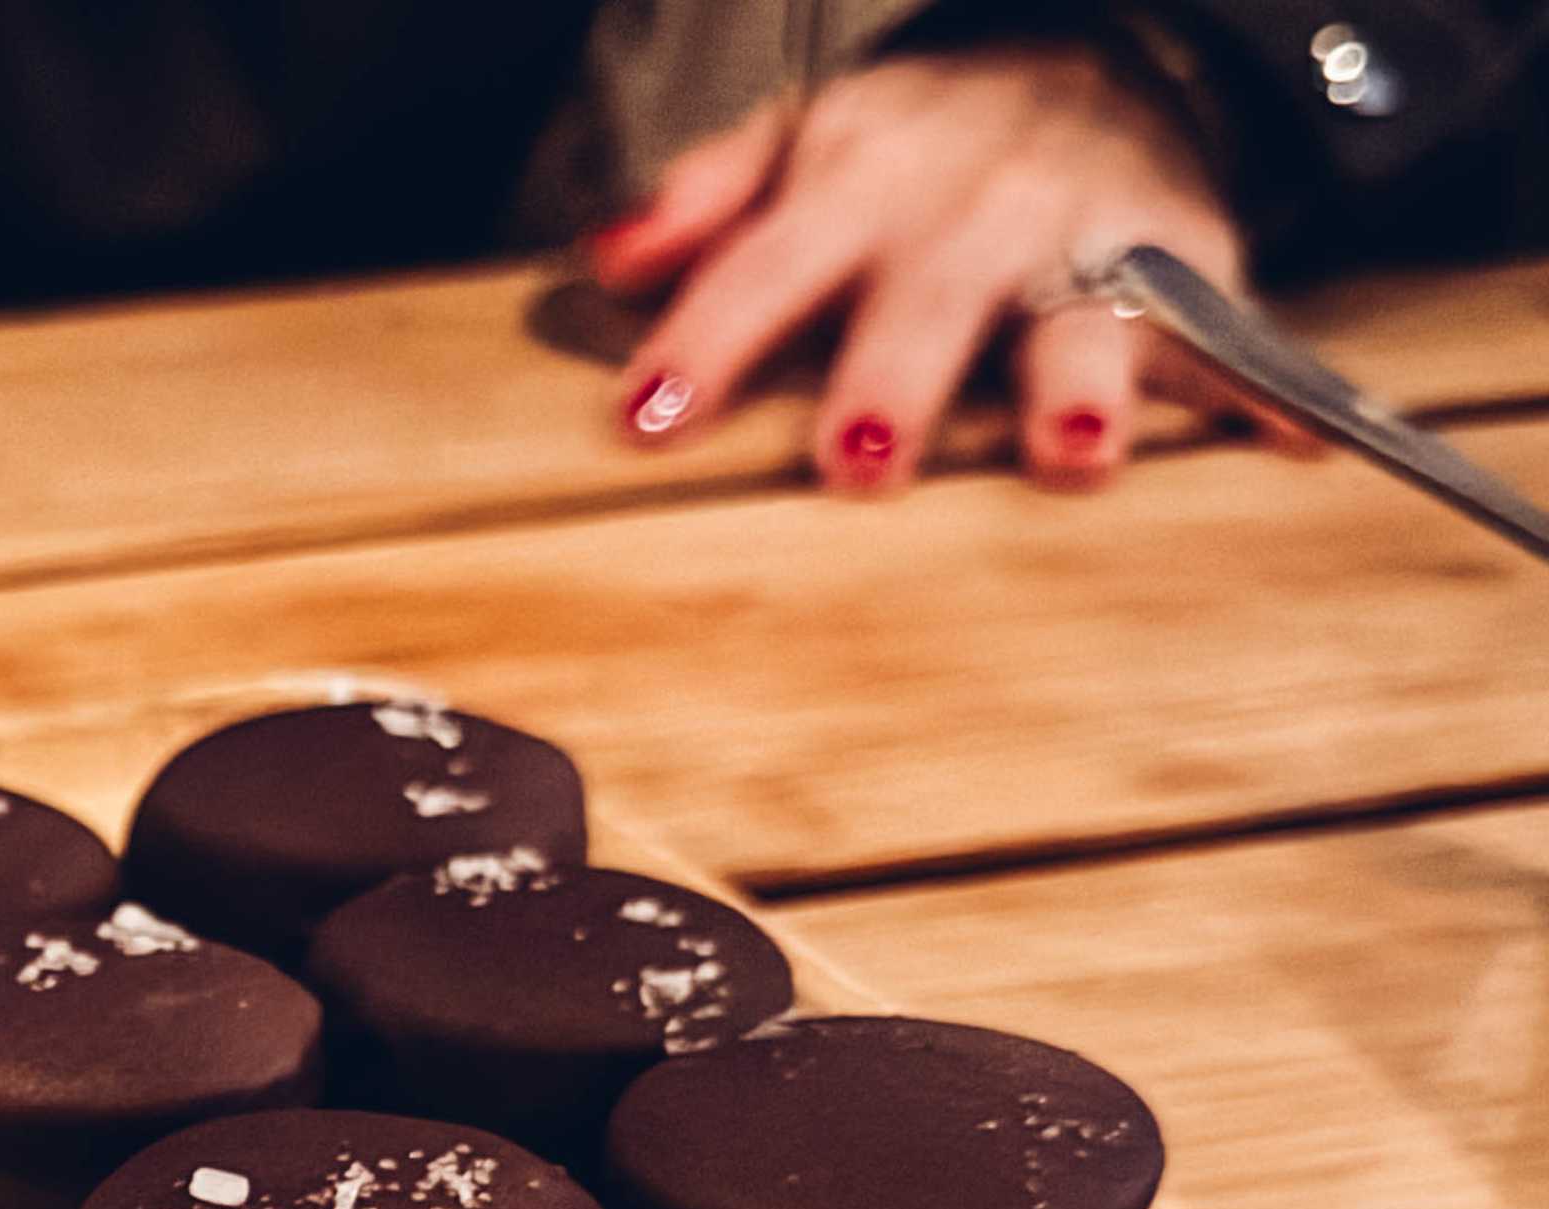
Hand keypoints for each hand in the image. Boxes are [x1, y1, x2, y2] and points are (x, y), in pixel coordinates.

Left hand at [587, 42, 1300, 493]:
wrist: (1099, 57)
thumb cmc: (920, 145)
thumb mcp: (803, 144)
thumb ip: (705, 204)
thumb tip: (608, 264)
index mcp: (862, 178)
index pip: (766, 265)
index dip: (708, 340)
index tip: (649, 417)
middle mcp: (976, 208)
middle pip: (929, 301)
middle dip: (895, 378)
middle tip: (857, 463)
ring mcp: (1090, 235)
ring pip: (1087, 313)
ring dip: (1080, 385)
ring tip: (1071, 455)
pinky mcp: (1193, 262)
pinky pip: (1229, 332)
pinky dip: (1265, 387)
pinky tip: (1287, 445)